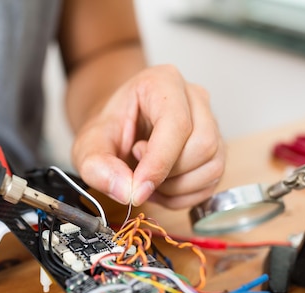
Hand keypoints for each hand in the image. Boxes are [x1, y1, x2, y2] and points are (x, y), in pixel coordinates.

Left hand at [71, 65, 224, 208]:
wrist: (119, 132)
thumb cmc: (110, 130)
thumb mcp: (88, 146)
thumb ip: (98, 166)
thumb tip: (127, 190)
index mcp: (163, 83)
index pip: (177, 124)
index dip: (159, 163)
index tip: (137, 189)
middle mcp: (195, 98)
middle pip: (202, 146)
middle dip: (167, 173)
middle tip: (137, 170)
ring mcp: (211, 124)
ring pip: (211, 167)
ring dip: (175, 187)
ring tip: (147, 177)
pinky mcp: (216, 151)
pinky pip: (211, 183)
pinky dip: (183, 196)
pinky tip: (161, 187)